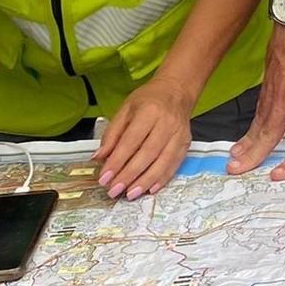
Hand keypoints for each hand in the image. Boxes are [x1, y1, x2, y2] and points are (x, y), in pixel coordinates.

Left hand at [94, 79, 193, 199]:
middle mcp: (166, 123)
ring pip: (162, 162)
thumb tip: (99, 158)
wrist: (177, 91)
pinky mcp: (186, 143)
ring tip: (130, 194)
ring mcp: (179, 134)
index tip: (104, 178)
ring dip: (145, 181)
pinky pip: (174, 164)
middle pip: (147, 154)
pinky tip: (150, 189)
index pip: (131, 141)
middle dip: (129, 175)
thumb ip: (112, 134)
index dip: (117, 161)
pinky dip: (162, 179)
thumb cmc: (148, 100)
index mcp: (149, 112)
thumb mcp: (125, 110)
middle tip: (114, 190)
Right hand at [227, 17, 284, 180]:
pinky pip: (257, 108)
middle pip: (266, 136)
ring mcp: (272, 90)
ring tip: (235, 157)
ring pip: (257, 123)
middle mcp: (284, 100)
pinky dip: (251, 123)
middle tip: (237, 170)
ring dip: (246, 142)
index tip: (280, 174)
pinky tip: (249, 130)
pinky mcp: (266, 80)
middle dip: (251, 156)